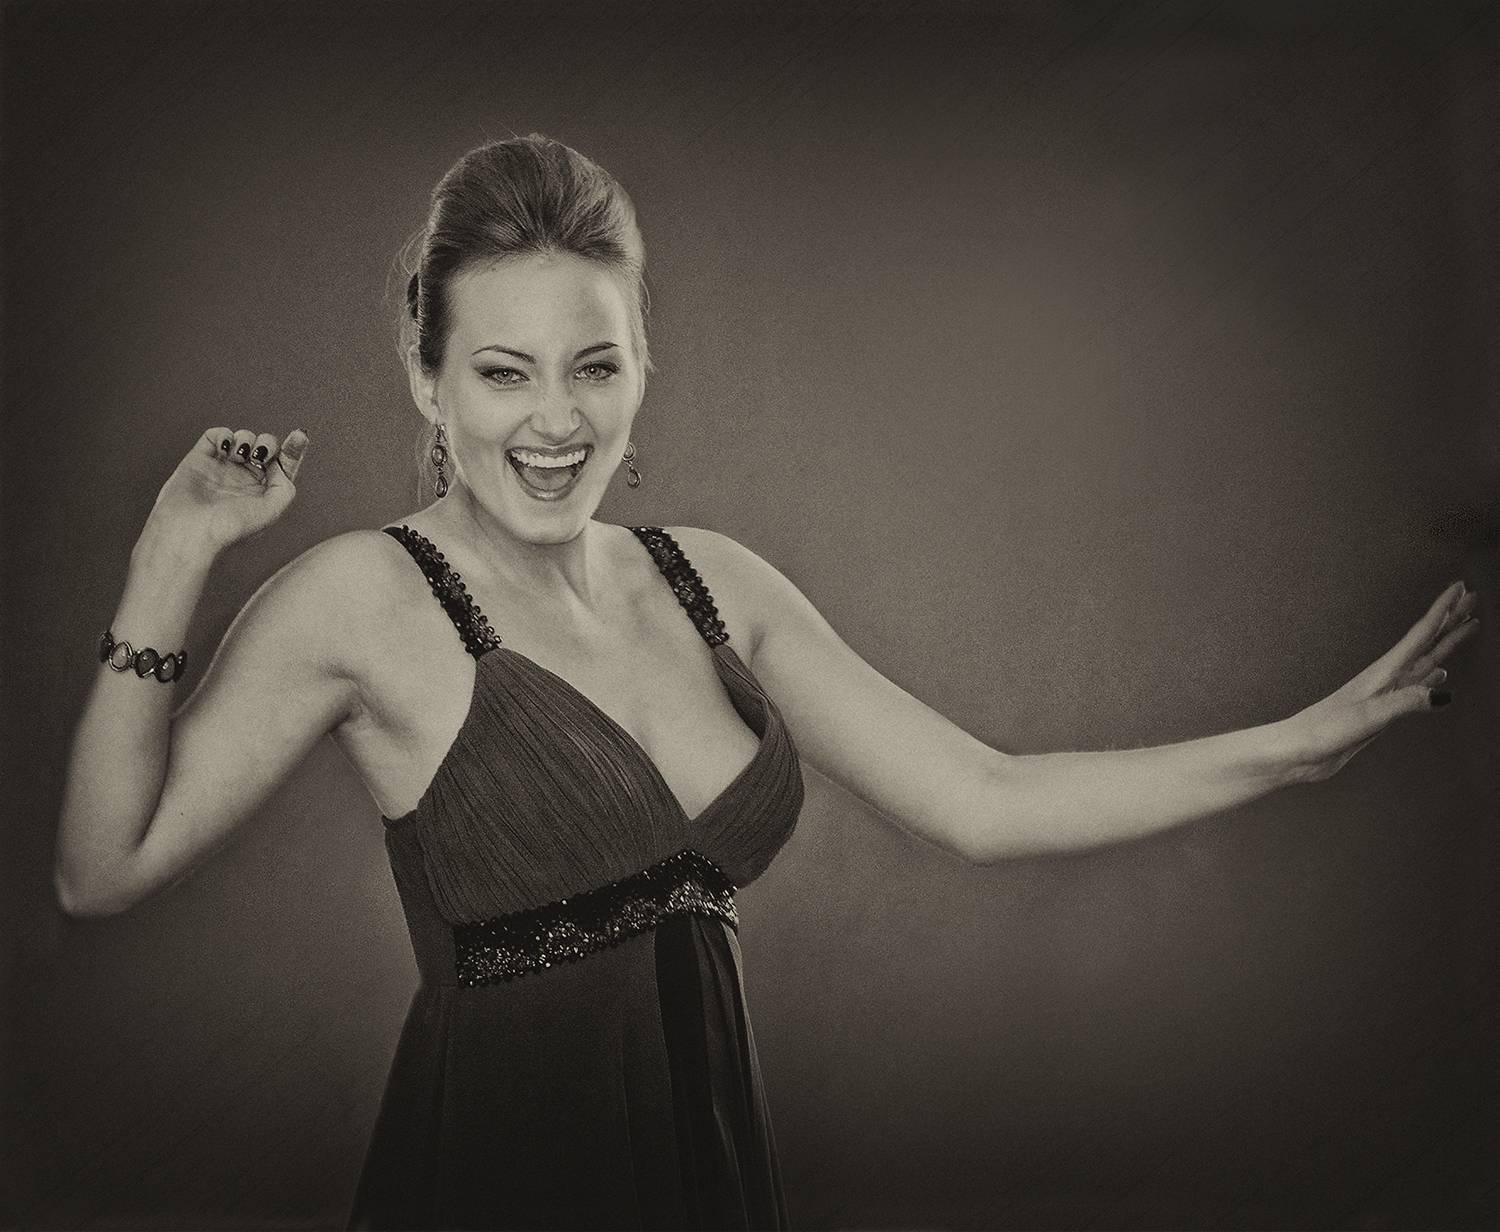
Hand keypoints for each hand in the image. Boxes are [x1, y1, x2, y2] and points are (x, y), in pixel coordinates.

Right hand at [146, 426, 310, 554]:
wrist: (189, 530)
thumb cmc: (229, 528)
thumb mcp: (271, 511)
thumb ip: (285, 485)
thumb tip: (279, 463)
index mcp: (263, 493)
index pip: (283, 466)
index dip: (293, 449)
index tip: (300, 436)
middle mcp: (243, 480)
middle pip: (265, 447)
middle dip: (268, 444)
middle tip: (259, 456)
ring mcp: (221, 468)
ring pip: (243, 438)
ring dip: (246, 439)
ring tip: (239, 456)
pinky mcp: (200, 459)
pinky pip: (216, 435)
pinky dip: (224, 435)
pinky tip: (225, 450)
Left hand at [1282, 579, 1481, 783]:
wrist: (1299, 751)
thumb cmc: (1323, 731)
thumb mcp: (1368, 716)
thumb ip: (1405, 703)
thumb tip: (1443, 692)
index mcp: (1383, 673)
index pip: (1420, 635)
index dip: (1442, 611)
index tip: (1461, 589)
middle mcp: (1387, 678)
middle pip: (1426, 643)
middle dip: (1450, 620)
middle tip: (1472, 599)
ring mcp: (1385, 693)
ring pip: (1425, 662)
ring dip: (1445, 644)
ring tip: (1466, 628)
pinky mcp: (1382, 710)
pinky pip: (1416, 687)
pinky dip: (1431, 678)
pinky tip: (1441, 677)